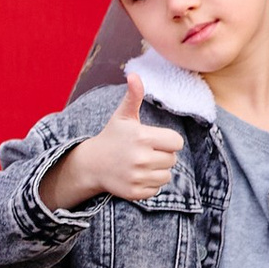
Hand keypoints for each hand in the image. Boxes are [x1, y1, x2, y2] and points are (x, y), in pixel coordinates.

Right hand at [40, 68, 186, 211]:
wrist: (92, 164)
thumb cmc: (112, 137)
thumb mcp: (123, 116)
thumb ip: (134, 96)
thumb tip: (134, 75)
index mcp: (142, 137)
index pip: (177, 143)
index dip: (168, 141)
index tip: (154, 140)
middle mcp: (141, 158)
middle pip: (172, 160)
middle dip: (162, 156)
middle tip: (144, 152)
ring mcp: (137, 177)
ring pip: (166, 176)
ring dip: (158, 171)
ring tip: (141, 164)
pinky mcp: (135, 192)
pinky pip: (156, 189)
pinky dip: (149, 184)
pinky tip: (136, 176)